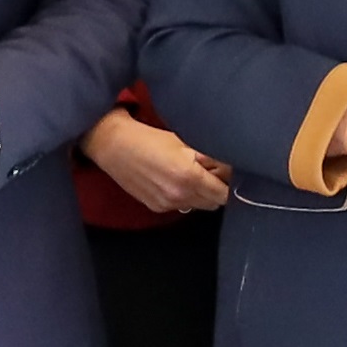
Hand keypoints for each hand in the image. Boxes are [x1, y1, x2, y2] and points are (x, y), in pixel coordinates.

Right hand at [79, 111, 232, 215]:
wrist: (114, 145)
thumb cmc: (149, 138)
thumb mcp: (184, 142)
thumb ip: (208, 157)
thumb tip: (228, 166)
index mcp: (190, 176)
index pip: (224, 193)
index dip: (231, 184)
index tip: (232, 174)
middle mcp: (179, 195)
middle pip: (214, 203)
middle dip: (218, 190)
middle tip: (215, 173)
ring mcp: (167, 204)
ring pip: (198, 206)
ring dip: (202, 195)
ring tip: (195, 175)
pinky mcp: (156, 207)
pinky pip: (181, 207)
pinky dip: (185, 197)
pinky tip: (176, 181)